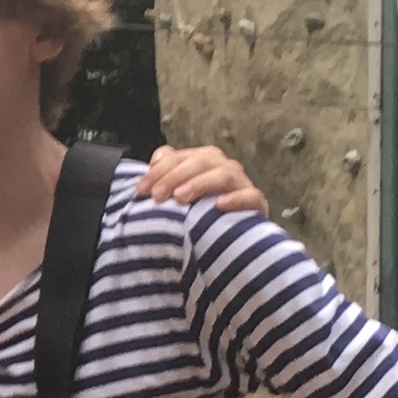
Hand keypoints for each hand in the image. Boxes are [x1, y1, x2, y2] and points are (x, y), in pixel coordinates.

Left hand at [139, 143, 267, 217]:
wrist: (230, 240)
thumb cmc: (200, 213)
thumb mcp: (179, 193)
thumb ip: (166, 173)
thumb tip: (156, 160)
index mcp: (204, 160)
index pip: (180, 156)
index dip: (159, 170)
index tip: (141, 190)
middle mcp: (224, 167)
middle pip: (201, 161)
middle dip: (175, 176)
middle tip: (158, 195)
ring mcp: (242, 184)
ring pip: (224, 174)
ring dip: (200, 183)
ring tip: (181, 197)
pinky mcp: (257, 204)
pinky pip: (251, 197)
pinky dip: (236, 199)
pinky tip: (219, 205)